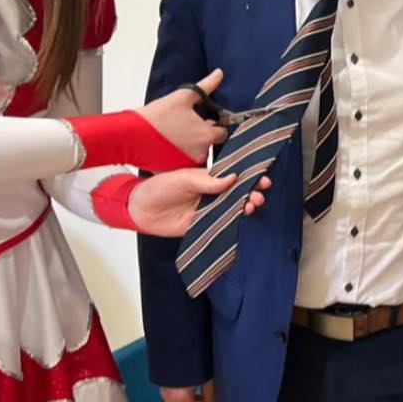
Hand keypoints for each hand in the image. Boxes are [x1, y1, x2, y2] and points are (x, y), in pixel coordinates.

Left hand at [128, 169, 270, 237]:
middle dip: (252, 193)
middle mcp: (211, 194)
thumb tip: (233, 177)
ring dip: (245, 206)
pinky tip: (240, 218)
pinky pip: (221, 224)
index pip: (234, 176)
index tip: (262, 177)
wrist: (140, 209)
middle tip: (259, 193)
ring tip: (252, 205)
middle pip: (237, 193)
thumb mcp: (183, 178)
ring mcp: (208, 210)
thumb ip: (208, 180)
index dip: (249, 176)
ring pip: (233, 208)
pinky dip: (232, 222)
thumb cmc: (159, 187)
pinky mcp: (203, 225)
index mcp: (209, 178)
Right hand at [138, 69, 228, 162]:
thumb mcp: (183, 96)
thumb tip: (219, 74)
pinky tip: (169, 146)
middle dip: (202, 136)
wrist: (130, 135)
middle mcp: (201, 153)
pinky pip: (183, 163)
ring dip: (191, 146)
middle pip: (210, 144)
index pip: (222, 132)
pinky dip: (179, 156)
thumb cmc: (156, 116)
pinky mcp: (174, 171)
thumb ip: (206, 86)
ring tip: (176, 135)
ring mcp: (187, 164)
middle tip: (187, 127)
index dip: (214, 125)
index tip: (204, 121)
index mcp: (206, 136)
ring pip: (196, 154)